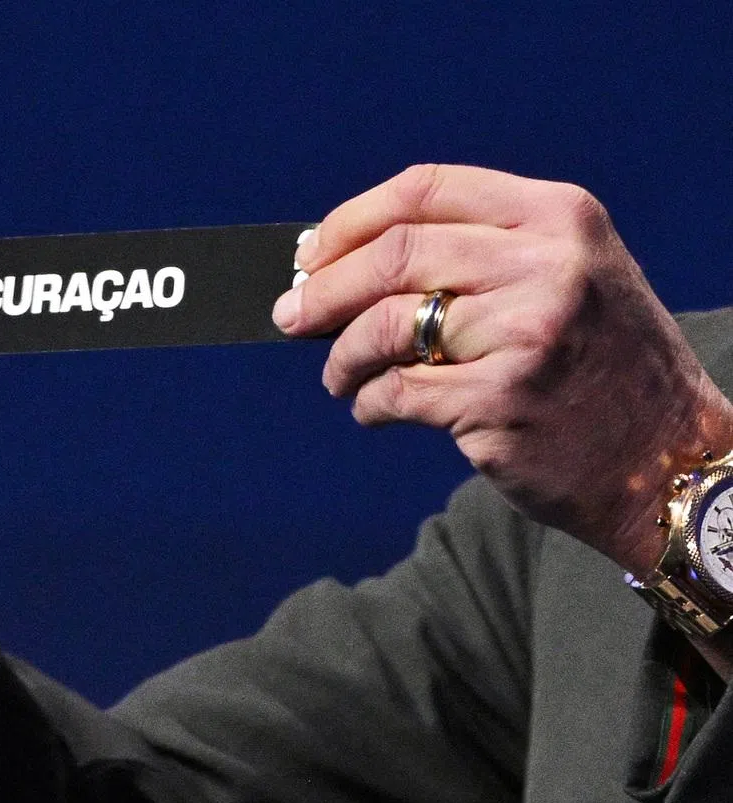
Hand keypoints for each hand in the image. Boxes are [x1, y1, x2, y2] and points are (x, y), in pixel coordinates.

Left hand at [273, 164, 732, 576]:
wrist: (666, 460)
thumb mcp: (567, 279)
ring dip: (341, 357)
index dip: (351, 221)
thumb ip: (478, 258)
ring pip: (385, 326)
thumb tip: (347, 264)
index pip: (426, 189)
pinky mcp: (500, 401)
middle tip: (290, 316)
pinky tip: (372, 410)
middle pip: (394, 254)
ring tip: (338, 379)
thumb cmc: (599, 369)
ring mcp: (526, 333)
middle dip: (323, 289)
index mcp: (558, 217)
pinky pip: (396, 393)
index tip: (310, 254)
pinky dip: (368, 404)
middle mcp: (546, 265)